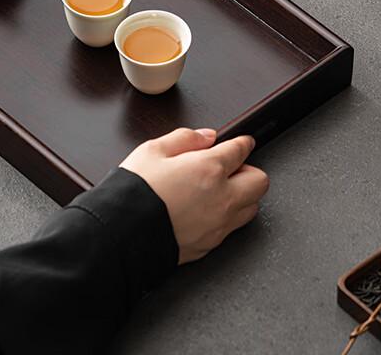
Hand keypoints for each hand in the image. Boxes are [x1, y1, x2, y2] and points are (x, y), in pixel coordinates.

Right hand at [120, 128, 268, 263]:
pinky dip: (226, 216)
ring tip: (218, 189)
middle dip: (248, 170)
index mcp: (209, 169)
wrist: (121, 235)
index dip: (242, 142)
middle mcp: (221, 198)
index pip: (241, 150)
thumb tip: (206, 136)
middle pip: (260, 181)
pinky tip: (205, 209)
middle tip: (229, 167)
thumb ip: (185, 138)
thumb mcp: (152, 150)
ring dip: (242, 195)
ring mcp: (219, 225)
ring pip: (252, 208)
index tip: (241, 142)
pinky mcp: (211, 245)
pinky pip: (232, 228)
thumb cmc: (133, 193)